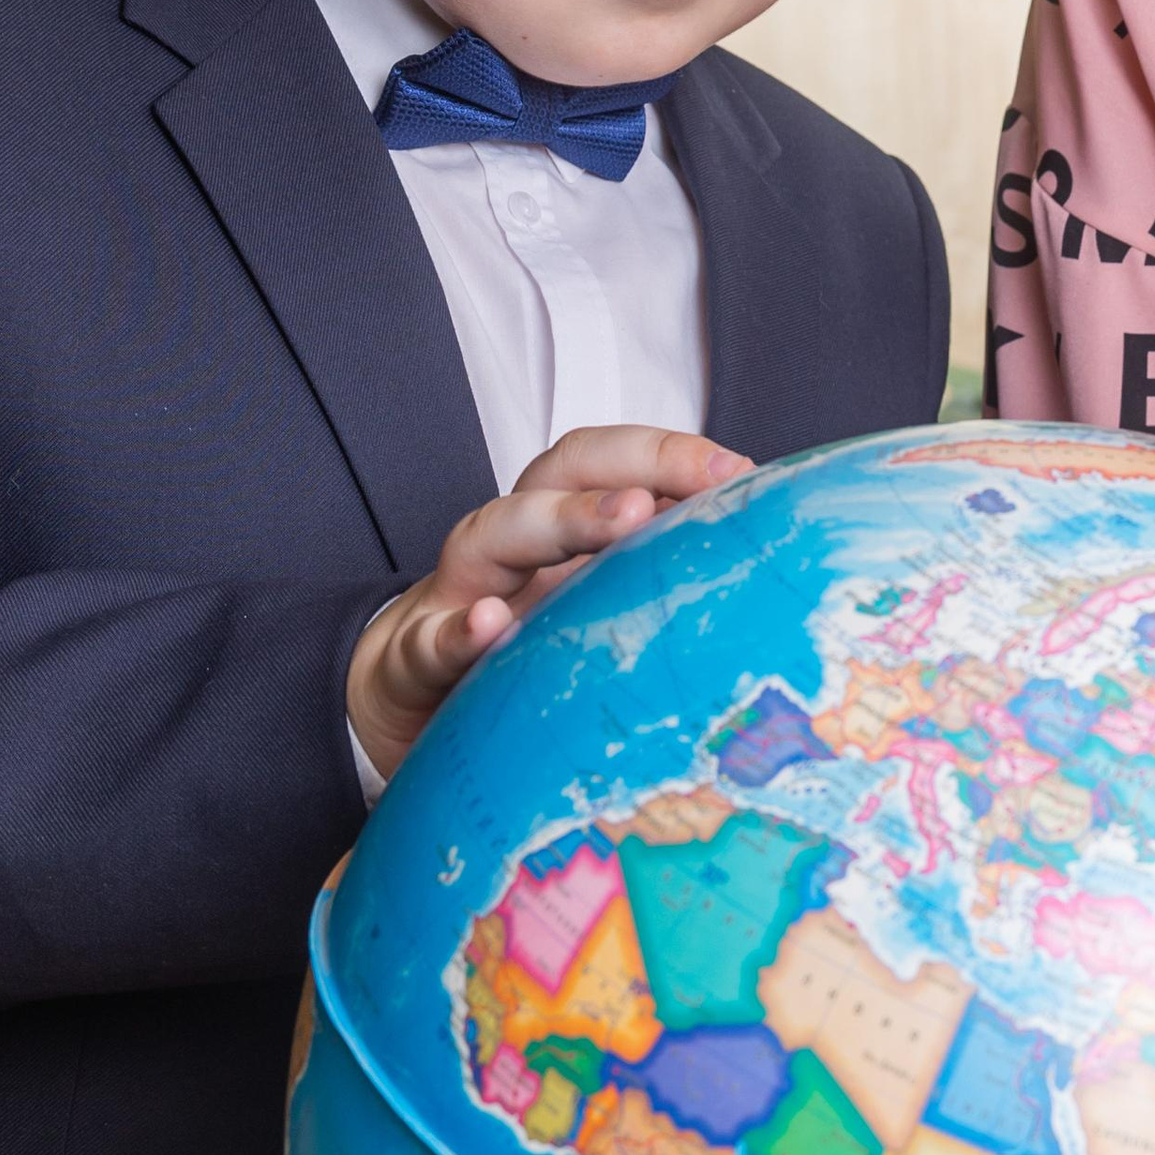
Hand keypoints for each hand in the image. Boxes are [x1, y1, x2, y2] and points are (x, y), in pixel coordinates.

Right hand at [347, 425, 748, 782]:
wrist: (400, 701)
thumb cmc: (515, 654)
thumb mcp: (583, 612)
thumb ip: (645, 584)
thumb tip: (754, 574)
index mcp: (555, 529)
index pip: (609, 462)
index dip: (669, 453)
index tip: (741, 469)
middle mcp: (508, 546)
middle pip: (558, 474)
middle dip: (633, 462)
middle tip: (706, 478)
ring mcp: (458, 595)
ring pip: (494, 533)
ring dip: (564, 519)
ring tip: (631, 516)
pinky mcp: (414, 662)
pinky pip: (430, 641)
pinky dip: (457, 631)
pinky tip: (490, 627)